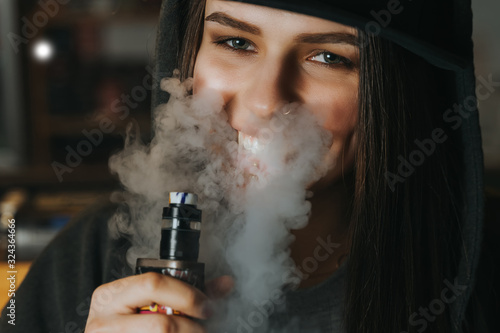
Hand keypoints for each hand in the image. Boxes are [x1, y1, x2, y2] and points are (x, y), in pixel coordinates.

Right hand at [85, 272, 233, 332]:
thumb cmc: (129, 325)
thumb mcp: (149, 303)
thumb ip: (187, 292)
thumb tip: (226, 283)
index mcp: (111, 295)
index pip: (154, 284)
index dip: (188, 296)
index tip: (207, 307)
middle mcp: (103, 321)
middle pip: (161, 324)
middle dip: (191, 328)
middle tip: (205, 328)